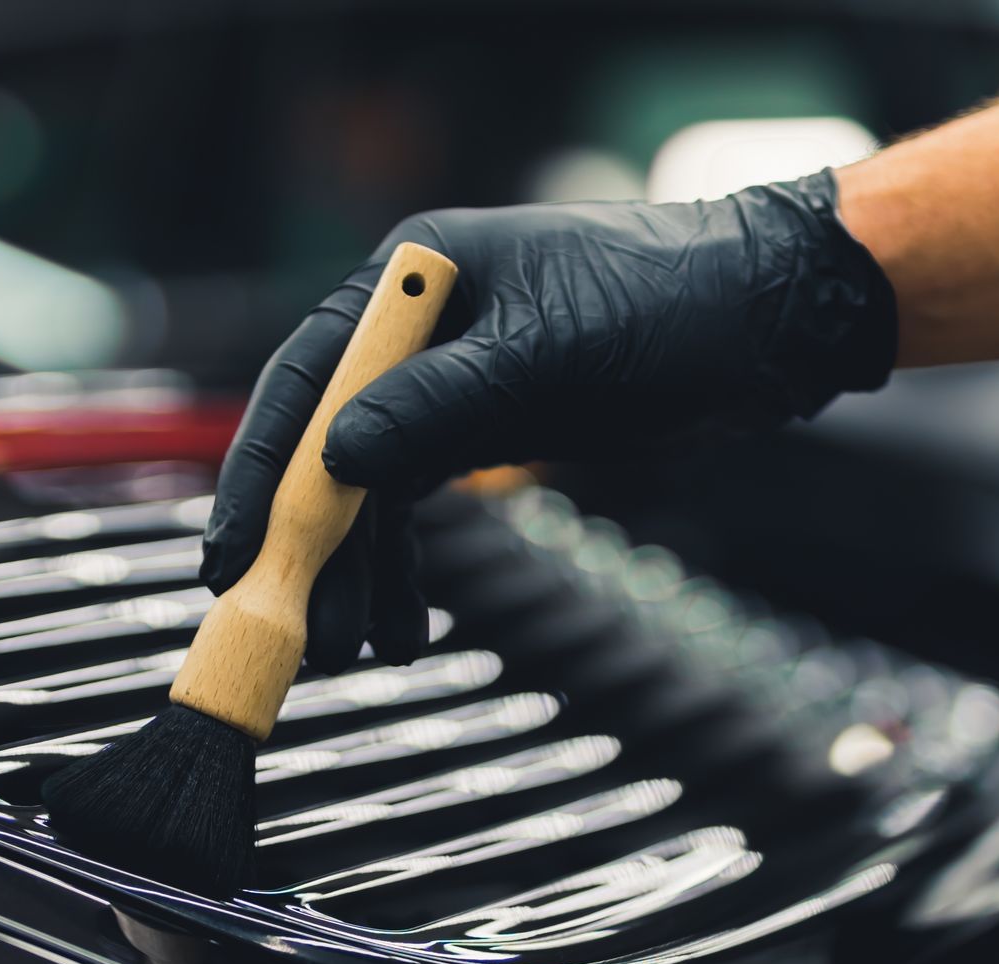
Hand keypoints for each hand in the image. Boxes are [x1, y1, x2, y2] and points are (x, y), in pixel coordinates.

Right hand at [201, 168, 896, 673]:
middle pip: (327, 444)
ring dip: (360, 572)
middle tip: (295, 628)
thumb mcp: (549, 354)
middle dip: (309, 543)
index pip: (308, 376)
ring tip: (356, 649)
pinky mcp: (482, 430)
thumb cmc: (667, 304)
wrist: (763, 324)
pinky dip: (407, 568)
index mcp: (415, 280)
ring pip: (370, 490)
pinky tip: (403, 626)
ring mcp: (444, 384)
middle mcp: (414, 331)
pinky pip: (416, 507)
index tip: (235, 549)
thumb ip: (440, 404)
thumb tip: (338, 459)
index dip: (264, 467)